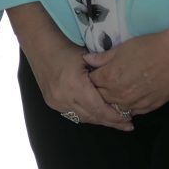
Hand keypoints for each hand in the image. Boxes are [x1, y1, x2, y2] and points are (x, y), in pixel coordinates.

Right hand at [7, 2, 131, 130]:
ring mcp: (56, 102)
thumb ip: (103, 77)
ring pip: (83, 118)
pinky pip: (73, 114)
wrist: (39, 44)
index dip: (115, 117)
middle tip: (127, 124)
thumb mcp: (88, 59)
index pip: (99, 109)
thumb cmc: (66, 47)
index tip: (129, 122)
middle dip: (110, 122)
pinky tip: (97, 114)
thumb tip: (122, 92)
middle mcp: (64, 98)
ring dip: (99, 120)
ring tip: (115, 121)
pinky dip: (86, 115)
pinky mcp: (51, 102)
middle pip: (92, 117)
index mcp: (74, 86)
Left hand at [82, 14, 168, 116]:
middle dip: (100, 90)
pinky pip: (133, 111)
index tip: (94, 72)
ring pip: (117, 107)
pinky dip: (130, 105)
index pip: (91, 83)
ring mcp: (136, 103)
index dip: (91, 76)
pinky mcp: (150, 107)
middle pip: (101, 97)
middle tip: (105, 81)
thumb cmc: (149, 47)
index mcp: (110, 78)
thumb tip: (87, 60)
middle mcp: (120, 94)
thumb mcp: (121, 48)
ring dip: (114, 100)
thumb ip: (102, 57)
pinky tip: (131, 96)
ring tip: (118, 88)